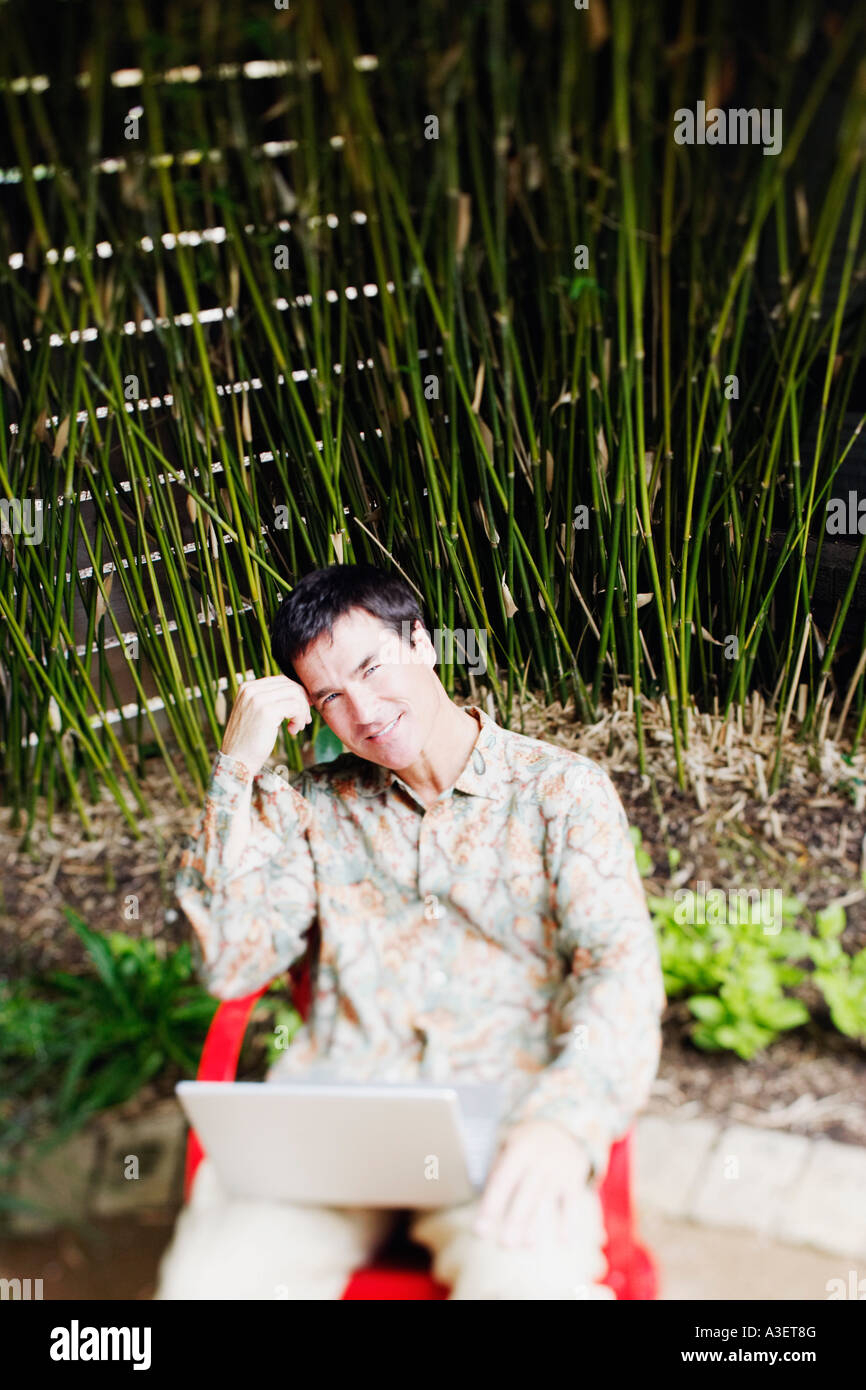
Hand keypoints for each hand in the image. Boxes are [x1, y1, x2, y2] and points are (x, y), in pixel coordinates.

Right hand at [220, 675, 311, 775]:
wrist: (236, 761)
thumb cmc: (248, 741)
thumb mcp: (255, 713)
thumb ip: (269, 700)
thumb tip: (297, 692)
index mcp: (247, 687)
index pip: (281, 680)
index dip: (297, 693)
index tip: (303, 708)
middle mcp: (251, 689)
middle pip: (290, 685)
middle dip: (302, 702)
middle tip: (304, 720)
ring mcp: (258, 699)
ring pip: (295, 695)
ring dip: (302, 712)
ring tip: (297, 727)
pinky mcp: (267, 711)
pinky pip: (296, 707)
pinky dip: (299, 719)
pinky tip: (292, 731)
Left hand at [473, 1119, 591, 1248]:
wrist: (564, 1125)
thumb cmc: (527, 1141)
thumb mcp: (508, 1143)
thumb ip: (497, 1167)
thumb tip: (486, 1199)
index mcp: (519, 1149)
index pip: (503, 1181)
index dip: (491, 1205)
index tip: (481, 1229)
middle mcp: (540, 1159)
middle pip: (525, 1194)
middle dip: (515, 1221)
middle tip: (505, 1244)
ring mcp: (559, 1168)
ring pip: (546, 1200)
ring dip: (537, 1224)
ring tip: (526, 1246)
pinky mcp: (575, 1177)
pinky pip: (571, 1202)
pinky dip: (568, 1221)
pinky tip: (562, 1241)